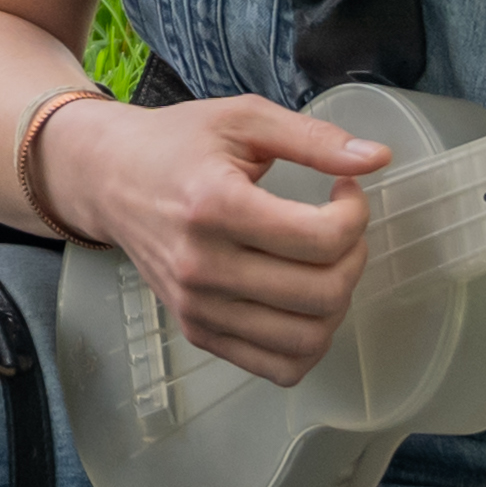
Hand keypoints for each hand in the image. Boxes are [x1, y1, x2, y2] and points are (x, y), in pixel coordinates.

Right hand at [43, 93, 394, 387]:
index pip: (322, 237)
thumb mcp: (243, 119)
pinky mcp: (198, 331)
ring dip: (337, 301)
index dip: (356, 213)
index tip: (345, 189)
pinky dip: (308, 342)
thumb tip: (376, 159)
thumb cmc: (177, 144)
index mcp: (215, 205)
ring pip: (308, 339)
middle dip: (354, 256)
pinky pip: (278, 368)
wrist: (108, 180)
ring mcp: (198, 307)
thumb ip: (313, 138)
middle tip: (340, 226)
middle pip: (323, 292)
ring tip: (324, 263)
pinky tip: (302, 300)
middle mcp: (203, 266)